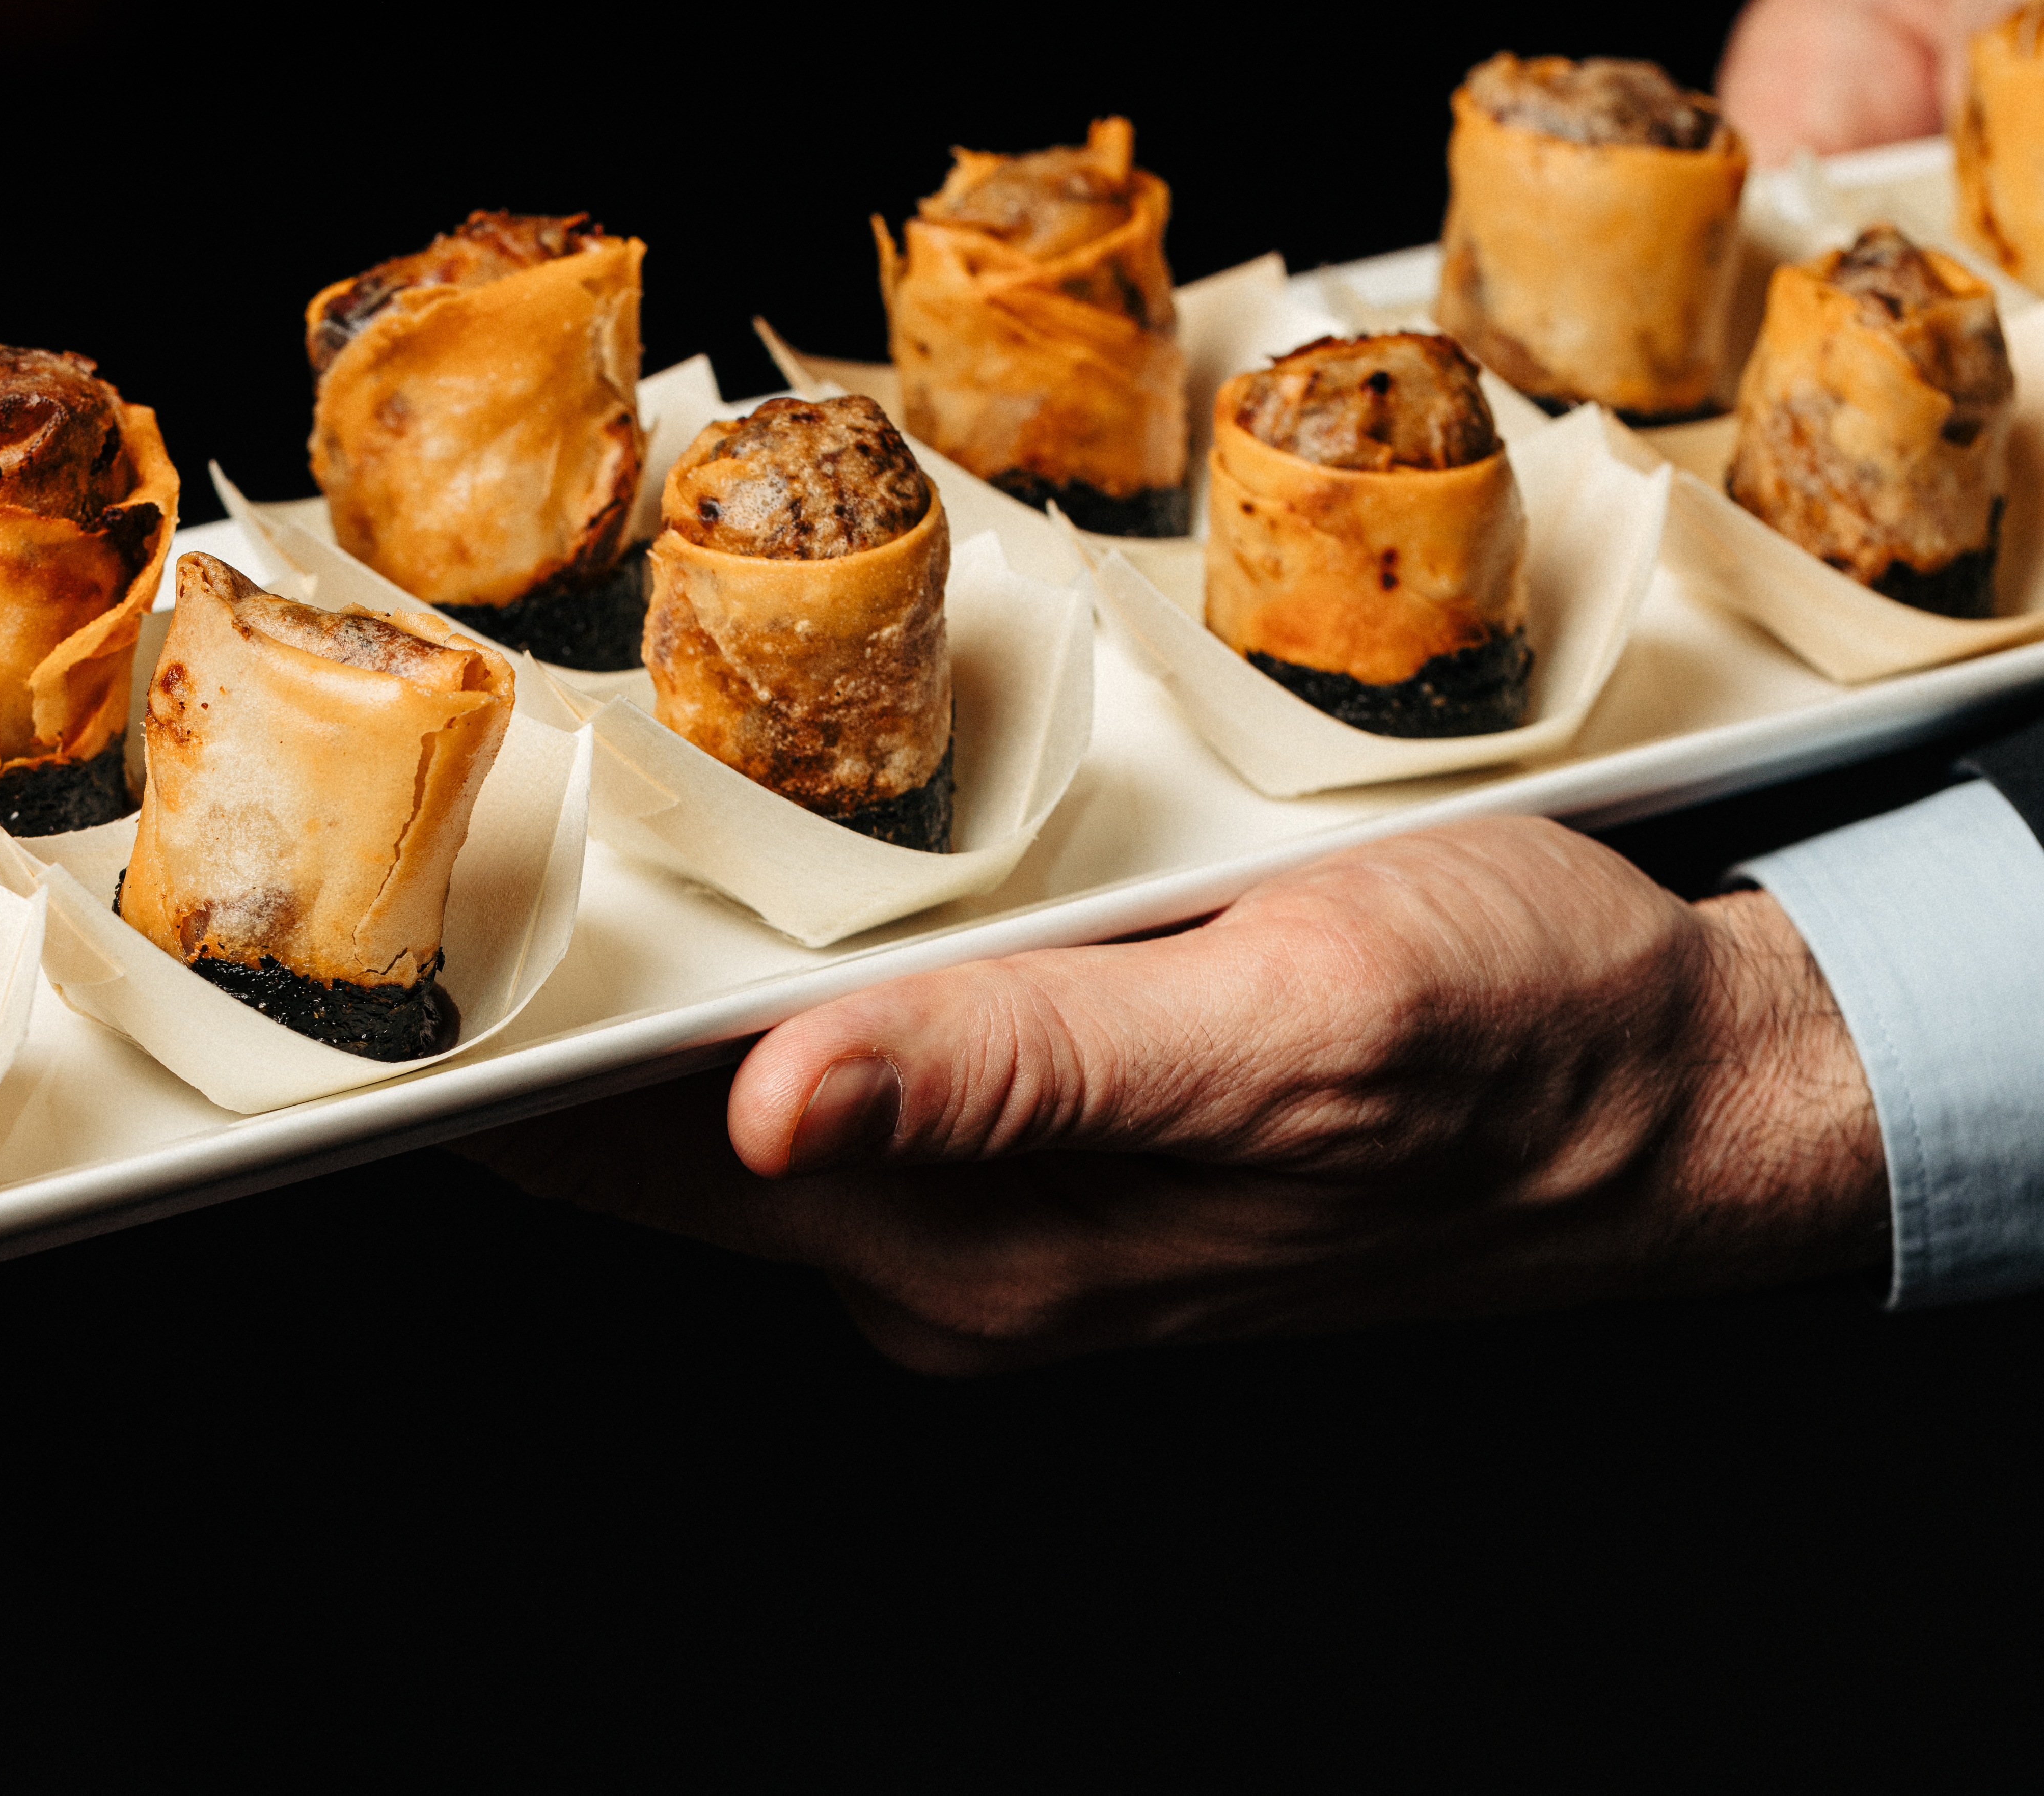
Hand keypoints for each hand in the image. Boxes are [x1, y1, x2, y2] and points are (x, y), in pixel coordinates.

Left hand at [458, 818, 1886, 1372]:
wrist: (1676, 1092)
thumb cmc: (1506, 1037)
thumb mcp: (1275, 1019)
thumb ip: (1009, 1071)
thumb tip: (770, 1111)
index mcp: (972, 1244)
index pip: (640, 1164)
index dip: (509, 1058)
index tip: (411, 937)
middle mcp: (956, 1258)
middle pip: (667, 1139)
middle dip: (564, 1006)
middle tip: (474, 828)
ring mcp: (1005, 1223)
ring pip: (752, 1104)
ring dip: (674, 987)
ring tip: (595, 828)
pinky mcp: (1062, 1164)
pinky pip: (861, 1083)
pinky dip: (793, 987)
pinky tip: (794, 882)